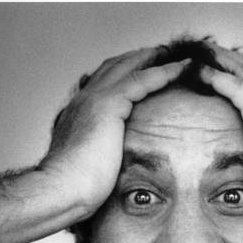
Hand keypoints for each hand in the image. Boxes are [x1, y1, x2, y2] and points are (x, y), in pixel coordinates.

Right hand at [40, 48, 188, 217]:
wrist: (63, 188)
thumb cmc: (75, 188)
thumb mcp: (88, 165)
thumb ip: (99, 156)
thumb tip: (109, 168)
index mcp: (78, 113)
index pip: (102, 84)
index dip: (122, 75)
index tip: (141, 73)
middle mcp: (84, 100)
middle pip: (113, 67)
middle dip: (138, 59)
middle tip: (162, 55)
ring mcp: (95, 99)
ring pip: (128, 67)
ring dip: (153, 59)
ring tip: (175, 56)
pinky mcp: (108, 104)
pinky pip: (142, 80)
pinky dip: (163, 72)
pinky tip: (180, 69)